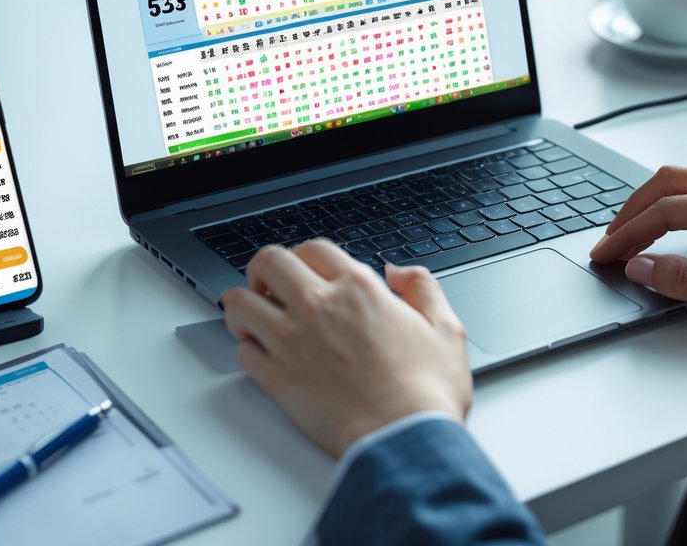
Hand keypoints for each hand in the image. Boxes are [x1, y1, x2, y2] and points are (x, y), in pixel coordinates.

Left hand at [221, 239, 471, 456]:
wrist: (403, 438)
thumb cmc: (427, 391)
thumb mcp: (446, 327)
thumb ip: (423, 287)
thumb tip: (398, 271)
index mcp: (358, 288)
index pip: (313, 248)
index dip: (305, 255)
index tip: (305, 270)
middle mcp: (319, 306)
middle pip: (267, 261)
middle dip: (263, 270)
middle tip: (269, 286)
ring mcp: (292, 341)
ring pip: (240, 302)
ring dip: (243, 306)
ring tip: (254, 318)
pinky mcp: (276, 378)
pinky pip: (242, 351)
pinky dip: (246, 349)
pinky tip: (261, 355)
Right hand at [590, 167, 686, 350]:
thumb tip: (643, 268)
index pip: (665, 211)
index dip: (627, 235)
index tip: (605, 255)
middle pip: (668, 182)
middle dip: (630, 211)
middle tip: (607, 242)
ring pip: (686, 182)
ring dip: (651, 205)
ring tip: (629, 234)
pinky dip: (675, 206)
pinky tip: (669, 226)